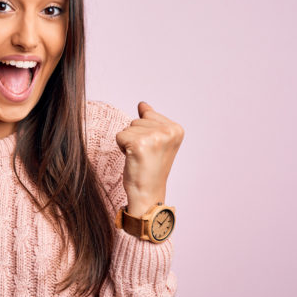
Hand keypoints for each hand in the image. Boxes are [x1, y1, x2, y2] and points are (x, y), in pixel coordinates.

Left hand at [115, 102, 183, 217]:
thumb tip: (142, 104)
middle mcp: (169, 131)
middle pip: (136, 120)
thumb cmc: (150, 169)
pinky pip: (120, 136)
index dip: (144, 132)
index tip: (152, 149)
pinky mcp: (140, 144)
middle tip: (145, 155)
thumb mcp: (156, 141)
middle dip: (135, 136)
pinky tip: (133, 159)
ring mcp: (155, 137)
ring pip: (128, 128)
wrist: (147, 193)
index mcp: (176, 129)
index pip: (148, 114)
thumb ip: (151, 120)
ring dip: (128, 143)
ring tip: (139, 158)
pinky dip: (122, 148)